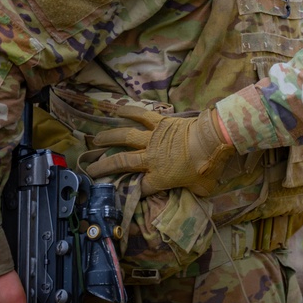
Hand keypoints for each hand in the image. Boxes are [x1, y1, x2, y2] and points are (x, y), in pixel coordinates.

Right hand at [85, 107, 234, 195]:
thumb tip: (200, 193)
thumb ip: (197, 191)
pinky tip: (117, 110)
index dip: (130, 191)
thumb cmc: (208, 166)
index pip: (140, 187)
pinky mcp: (160, 123)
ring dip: (109, 138)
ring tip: (96, 140)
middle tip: (90, 169)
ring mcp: (153, 139)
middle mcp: (151, 158)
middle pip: (122, 163)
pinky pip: (141, 116)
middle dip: (104, 167)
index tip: (121, 192)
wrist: (212, 141)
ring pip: (125, 138)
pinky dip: (129, 111)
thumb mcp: (203, 187)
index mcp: (160, 178)